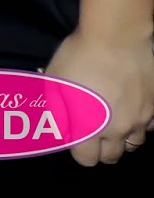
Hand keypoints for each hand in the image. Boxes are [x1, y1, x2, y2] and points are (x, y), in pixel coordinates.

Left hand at [46, 30, 153, 164]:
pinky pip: (150, 126)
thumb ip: (55, 109)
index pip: (86, 159)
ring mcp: (140, 120)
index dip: (79, 151)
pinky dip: (141, 123)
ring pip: (133, 144)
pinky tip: (132, 109)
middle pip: (112, 157)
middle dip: (101, 149)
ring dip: (122, 138)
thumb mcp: (54, 81)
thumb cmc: (78, 57)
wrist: (116, 39)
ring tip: (113, 122)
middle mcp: (116, 130)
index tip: (75, 137)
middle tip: (94, 132)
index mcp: (88, 127)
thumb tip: (59, 127)